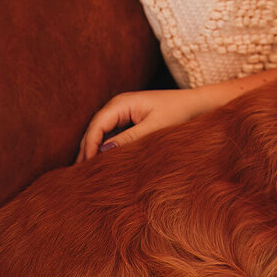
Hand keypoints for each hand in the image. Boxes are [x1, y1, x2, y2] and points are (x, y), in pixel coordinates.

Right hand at [76, 88, 208, 162]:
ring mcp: (123, 111)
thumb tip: (103, 150)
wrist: (198, 105)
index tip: (86, 166)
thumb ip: (129, 139)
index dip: (89, 146)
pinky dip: (106, 146)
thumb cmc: (179, 113)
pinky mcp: (130, 118)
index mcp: (121, 103)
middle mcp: (118, 104)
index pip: (96, 126)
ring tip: (87, 171)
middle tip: (79, 174)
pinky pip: (112, 133)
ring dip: (94, 149)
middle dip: (86, 149)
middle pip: (94, 129)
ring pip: (101, 132)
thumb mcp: (154, 128)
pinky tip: (103, 162)